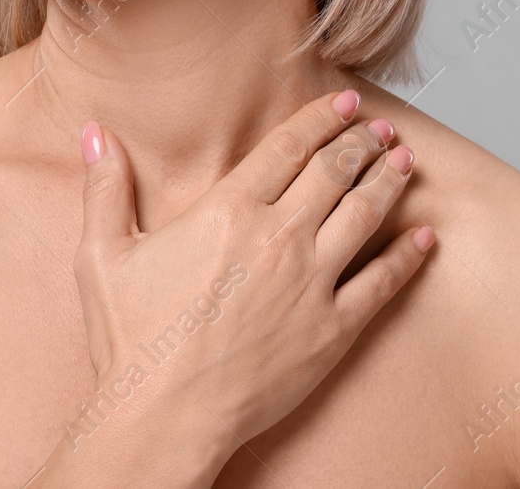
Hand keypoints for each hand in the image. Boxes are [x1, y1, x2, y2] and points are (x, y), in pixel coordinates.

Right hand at [72, 88, 434, 454]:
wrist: (162, 416)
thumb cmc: (131, 340)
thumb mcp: (102, 255)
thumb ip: (106, 188)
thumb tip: (95, 134)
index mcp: (228, 211)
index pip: (287, 148)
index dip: (319, 119)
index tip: (342, 102)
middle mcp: (278, 238)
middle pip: (335, 172)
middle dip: (362, 142)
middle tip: (379, 127)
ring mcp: (311, 284)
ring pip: (364, 215)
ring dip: (389, 181)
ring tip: (405, 160)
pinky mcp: (332, 330)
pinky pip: (382, 283)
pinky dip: (407, 256)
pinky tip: (424, 236)